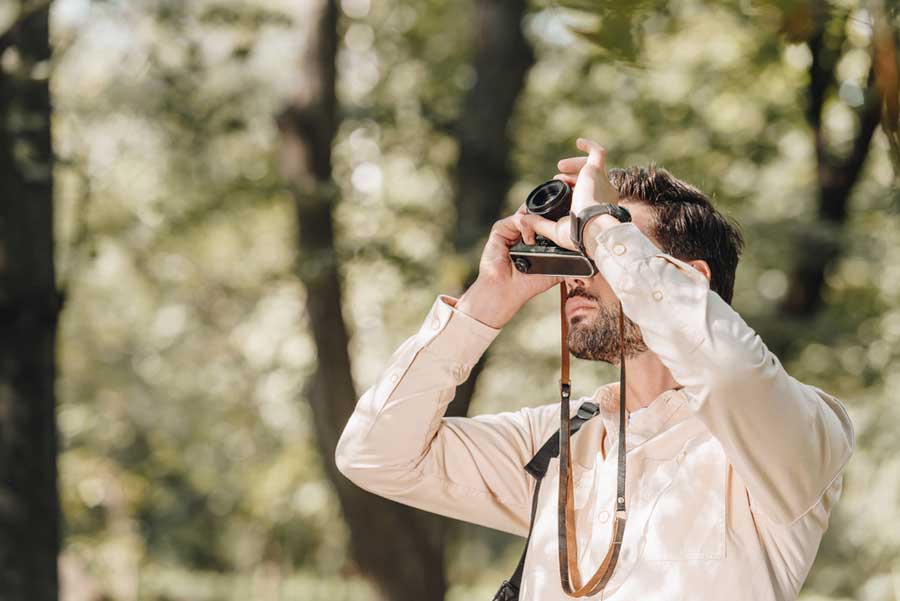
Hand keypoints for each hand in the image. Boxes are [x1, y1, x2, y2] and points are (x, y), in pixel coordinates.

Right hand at [456, 206, 563, 328]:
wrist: (507, 291)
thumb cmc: (525, 284)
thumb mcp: (554, 272)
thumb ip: (568, 265)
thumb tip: (587, 264)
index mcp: (532, 240)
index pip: (544, 222)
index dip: (553, 220)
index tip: (565, 221)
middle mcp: (521, 233)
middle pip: (535, 214)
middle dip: (545, 216)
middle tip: (556, 223)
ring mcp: (510, 230)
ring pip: (526, 214)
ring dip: (535, 223)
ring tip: (538, 240)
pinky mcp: (500, 230)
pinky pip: (515, 220)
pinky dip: (524, 226)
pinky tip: (528, 241)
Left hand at [529, 138, 622, 250]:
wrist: (592, 228)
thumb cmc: (579, 234)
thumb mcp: (555, 230)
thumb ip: (540, 224)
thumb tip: (524, 220)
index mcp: (597, 209)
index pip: (587, 193)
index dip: (573, 188)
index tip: (559, 187)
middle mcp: (603, 194)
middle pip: (589, 179)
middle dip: (572, 176)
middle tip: (557, 178)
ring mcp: (602, 182)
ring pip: (592, 166)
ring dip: (575, 165)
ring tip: (560, 166)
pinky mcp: (596, 171)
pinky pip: (598, 153)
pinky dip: (589, 146)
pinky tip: (578, 142)